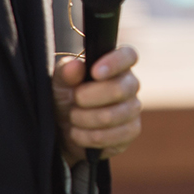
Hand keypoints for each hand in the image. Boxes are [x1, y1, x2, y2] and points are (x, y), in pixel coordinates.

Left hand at [53, 45, 141, 164]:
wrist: (65, 130)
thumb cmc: (67, 98)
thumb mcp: (60, 82)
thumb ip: (66, 72)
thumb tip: (75, 66)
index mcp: (117, 65)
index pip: (128, 56)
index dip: (115, 63)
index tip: (94, 72)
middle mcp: (130, 84)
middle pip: (119, 89)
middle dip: (87, 98)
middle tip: (74, 101)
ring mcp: (133, 108)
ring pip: (111, 116)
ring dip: (84, 119)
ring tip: (73, 118)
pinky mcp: (131, 131)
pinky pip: (112, 136)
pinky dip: (88, 137)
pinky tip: (79, 133)